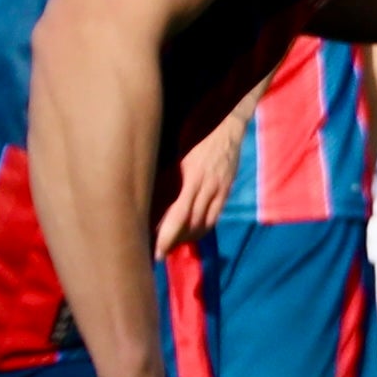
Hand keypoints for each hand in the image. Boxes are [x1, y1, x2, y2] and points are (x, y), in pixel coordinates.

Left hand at [152, 113, 244, 249]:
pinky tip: (190, 232)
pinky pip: (214, 216)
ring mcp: (219, 189)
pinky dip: (202, 229)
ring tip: (172, 244)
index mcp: (192, 176)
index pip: (179, 215)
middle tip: (157, 253)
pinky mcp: (226, 190)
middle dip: (174, 241)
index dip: (167, 236)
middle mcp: (208, 186)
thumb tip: (148, 197)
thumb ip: (167, 174)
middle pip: (191, 224)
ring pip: (204, 224)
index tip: (155, 251)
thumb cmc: (196, 131)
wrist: (228, 123)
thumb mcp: (177, 150)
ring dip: (187, 237)